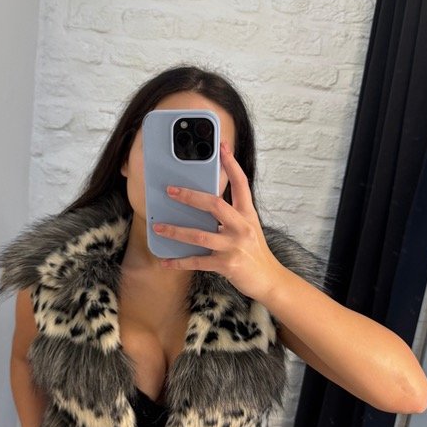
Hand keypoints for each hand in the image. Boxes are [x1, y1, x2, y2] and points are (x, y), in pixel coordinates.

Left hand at [151, 141, 280, 302]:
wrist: (268, 279)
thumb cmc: (255, 252)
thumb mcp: (248, 228)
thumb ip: (231, 215)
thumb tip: (203, 204)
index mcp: (248, 214)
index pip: (240, 183)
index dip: (231, 164)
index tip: (222, 146)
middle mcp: (242, 227)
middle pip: (214, 205)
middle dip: (190, 196)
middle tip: (171, 190)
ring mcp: (234, 246)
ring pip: (199, 235)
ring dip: (176, 231)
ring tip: (158, 227)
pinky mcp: (226, 264)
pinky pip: (197, 262)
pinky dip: (179, 262)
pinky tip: (165, 261)